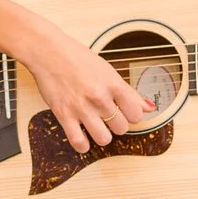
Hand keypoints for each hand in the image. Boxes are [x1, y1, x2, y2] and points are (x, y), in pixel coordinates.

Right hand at [25, 27, 152, 150]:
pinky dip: (83, 145)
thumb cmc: (76, 58)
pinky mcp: (64, 115)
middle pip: (121, 128)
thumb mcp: (107, 70)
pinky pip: (78, 142)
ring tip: (96, 127)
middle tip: (108, 117)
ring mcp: (82, 108)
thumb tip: (149, 107)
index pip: (136, 114)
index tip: (124, 112)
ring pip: (104, 139)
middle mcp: (99, 97)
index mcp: (113, 84)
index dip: (132, 115)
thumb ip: (128, 92)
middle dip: (116, 125)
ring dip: (102, 136)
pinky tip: (82, 138)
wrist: (48, 52)